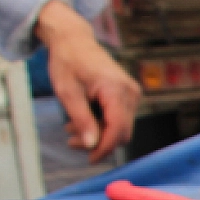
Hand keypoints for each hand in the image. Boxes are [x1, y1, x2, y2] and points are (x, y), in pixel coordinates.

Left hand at [36, 0, 141, 163]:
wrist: (74, 40)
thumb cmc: (68, 62)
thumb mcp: (67, 93)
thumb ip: (81, 120)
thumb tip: (91, 145)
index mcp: (116, 90)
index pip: (117, 129)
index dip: (105, 148)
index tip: (90, 160)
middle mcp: (130, 92)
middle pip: (121, 132)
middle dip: (99, 142)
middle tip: (72, 142)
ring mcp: (132, 93)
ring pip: (120, 127)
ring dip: (99, 133)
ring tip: (72, 128)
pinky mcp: (129, 94)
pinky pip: (120, 118)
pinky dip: (102, 123)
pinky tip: (84, 119)